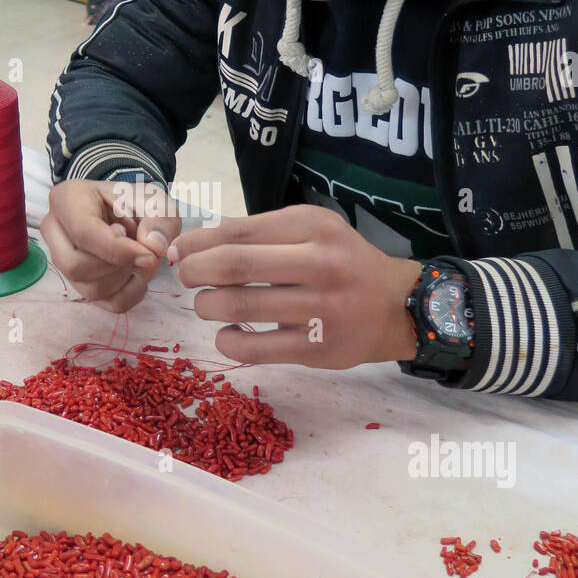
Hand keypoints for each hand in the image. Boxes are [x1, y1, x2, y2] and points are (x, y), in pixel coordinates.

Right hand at [41, 179, 182, 312]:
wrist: (129, 211)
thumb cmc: (136, 203)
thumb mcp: (154, 201)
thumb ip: (159, 220)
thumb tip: (153, 247)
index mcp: (67, 199)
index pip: (83, 232)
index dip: (118, 250)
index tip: (149, 256)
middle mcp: (55, 230)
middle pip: (76, 266)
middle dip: (118, 267)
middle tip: (144, 254)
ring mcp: (61, 259)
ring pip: (89, 288)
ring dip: (125, 280)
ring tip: (142, 260)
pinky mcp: (76, 282)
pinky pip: (101, 302)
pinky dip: (127, 294)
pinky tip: (137, 275)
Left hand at [168, 204, 420, 367]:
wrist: (398, 306)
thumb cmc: (343, 264)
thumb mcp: (312, 232)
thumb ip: (260, 235)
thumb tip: (194, 247)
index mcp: (315, 227)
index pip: (239, 231)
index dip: (198, 242)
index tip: (179, 252)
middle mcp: (321, 264)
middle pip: (235, 265)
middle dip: (195, 271)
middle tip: (185, 278)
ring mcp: (322, 309)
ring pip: (240, 306)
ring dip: (207, 306)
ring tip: (206, 305)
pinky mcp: (319, 349)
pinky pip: (256, 349)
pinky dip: (228, 341)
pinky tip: (227, 333)